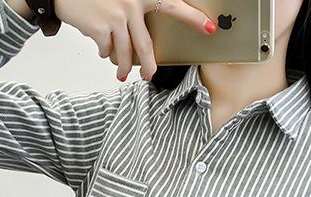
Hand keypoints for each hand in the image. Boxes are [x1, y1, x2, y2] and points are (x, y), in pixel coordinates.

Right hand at [55, 0, 217, 80]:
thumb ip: (134, 14)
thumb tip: (141, 46)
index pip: (173, 5)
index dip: (192, 18)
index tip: (210, 30)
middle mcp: (132, 2)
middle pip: (146, 46)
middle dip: (148, 66)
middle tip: (150, 75)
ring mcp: (118, 15)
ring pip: (125, 53)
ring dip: (121, 67)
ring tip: (119, 72)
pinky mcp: (102, 27)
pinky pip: (108, 51)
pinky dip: (104, 53)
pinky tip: (100, 46)